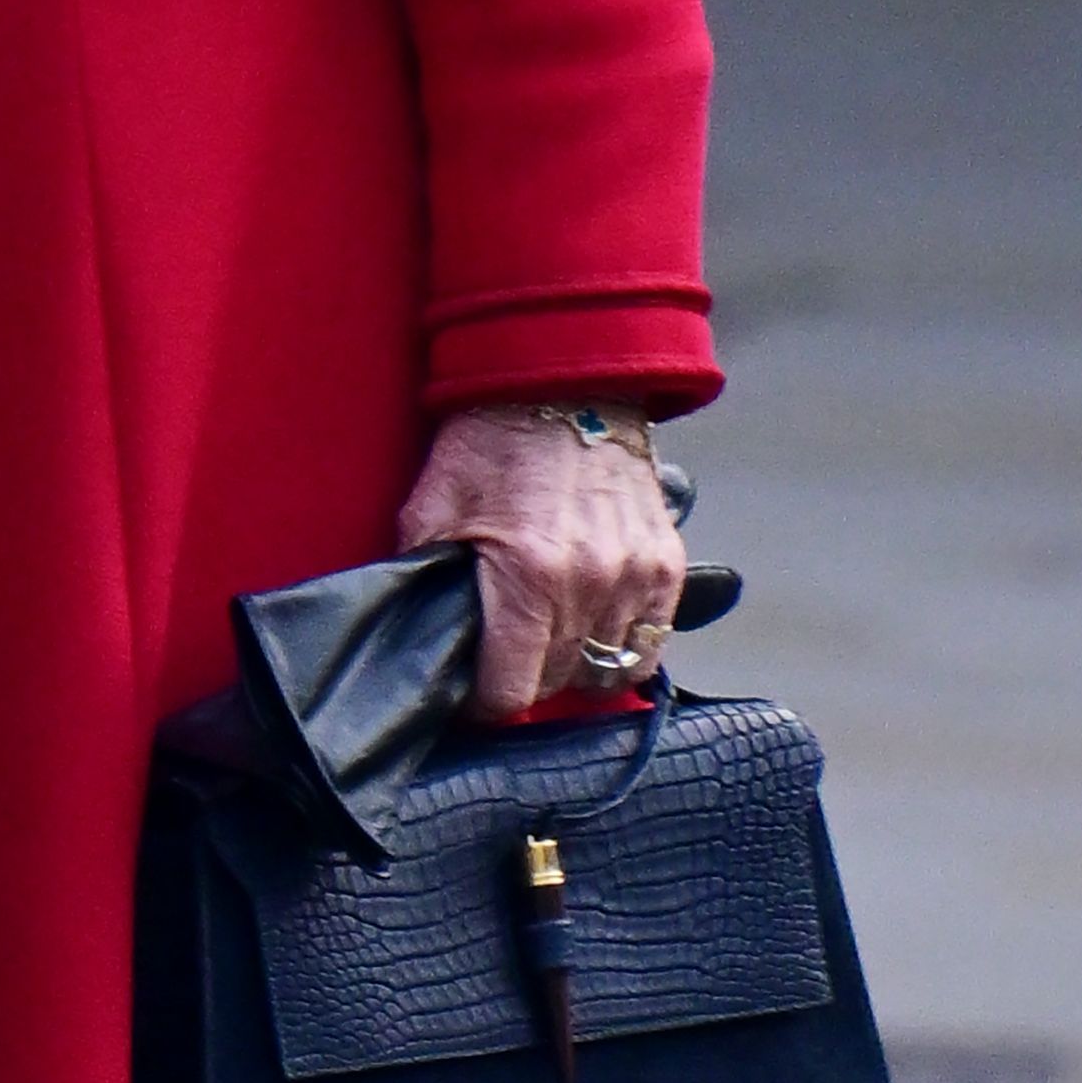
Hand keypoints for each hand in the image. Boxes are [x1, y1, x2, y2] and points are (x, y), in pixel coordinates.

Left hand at [396, 406, 689, 724]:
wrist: (565, 383)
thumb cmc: (491, 443)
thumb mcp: (431, 508)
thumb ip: (422, 580)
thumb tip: (414, 637)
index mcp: (527, 575)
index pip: (511, 692)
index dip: (482, 700)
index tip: (470, 687)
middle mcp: (590, 584)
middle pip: (555, 684)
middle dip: (522, 677)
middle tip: (500, 652)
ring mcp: (636, 576)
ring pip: (603, 671)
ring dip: (571, 665)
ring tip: (545, 636)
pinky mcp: (667, 567)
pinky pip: (649, 644)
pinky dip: (619, 647)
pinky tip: (590, 625)